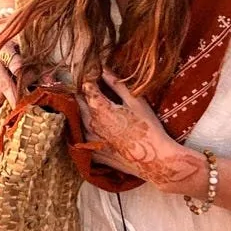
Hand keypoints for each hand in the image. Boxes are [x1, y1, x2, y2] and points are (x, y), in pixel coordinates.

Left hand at [78, 69, 201, 191]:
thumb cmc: (149, 128)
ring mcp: (89, 140)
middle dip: (82, 93)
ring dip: (80, 111)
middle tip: (90, 88)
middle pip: (77, 101)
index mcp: (99, 107)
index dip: (88, 77)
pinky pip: (80, 138)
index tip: (93, 74)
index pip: (86, 86)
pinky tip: (93, 128)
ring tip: (91, 107)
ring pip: (76, 119)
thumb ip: (117, 84)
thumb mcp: (136, 101)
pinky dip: (82, 130)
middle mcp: (89, 123)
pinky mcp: (92, 153)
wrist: (154, 161)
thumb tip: (104, 69)